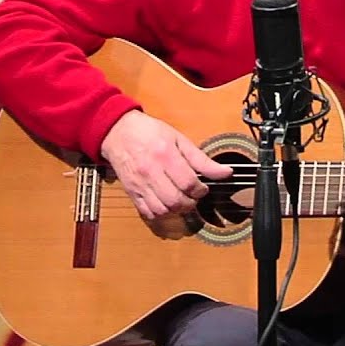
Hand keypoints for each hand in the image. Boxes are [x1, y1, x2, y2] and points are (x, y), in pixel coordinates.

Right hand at [100, 110, 232, 220]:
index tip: (203, 188)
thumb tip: (226, 172)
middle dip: (191, 203)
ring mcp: (140, 184)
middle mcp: (151, 172)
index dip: (201, 190)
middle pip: (176, 200)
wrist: (118, 132)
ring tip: (181, 200)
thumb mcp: (179, 139)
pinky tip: (166, 204)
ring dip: (177, 210)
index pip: (188, 183)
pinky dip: (161, 213)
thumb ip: (202, 159)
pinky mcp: (131, 192)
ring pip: (162, 210)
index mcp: (166, 155)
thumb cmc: (150, 132)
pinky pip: (148, 212)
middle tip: (194, 196)